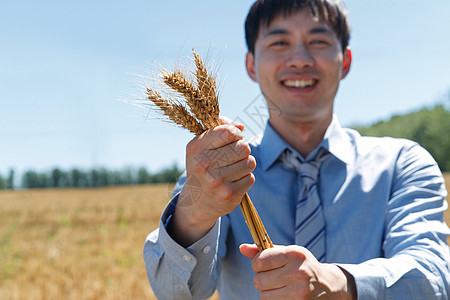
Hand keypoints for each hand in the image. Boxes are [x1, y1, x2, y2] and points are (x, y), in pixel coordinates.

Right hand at [168, 117, 255, 245]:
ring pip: (249, 162)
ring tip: (234, 169)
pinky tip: (234, 181)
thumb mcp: (202, 146)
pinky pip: (250, 178)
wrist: (197, 203)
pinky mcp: (229, 194)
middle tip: (234, 156)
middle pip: (242, 147)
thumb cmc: (203, 168)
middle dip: (242, 150)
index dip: (236, 133)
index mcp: (196, 148)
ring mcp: (217, 180)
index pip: (228, 132)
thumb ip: (219, 129)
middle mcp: (204, 164)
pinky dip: (245, 178)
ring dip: (245, 164)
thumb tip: (240, 126)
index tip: (233, 139)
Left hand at [240, 244, 355, 299]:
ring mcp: (300, 291)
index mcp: (294, 254)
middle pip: (259, 280)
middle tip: (274, 277)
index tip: (263, 265)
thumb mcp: (287, 254)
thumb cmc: (303, 266)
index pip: (260, 261)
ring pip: (263, 295)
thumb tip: (242, 247)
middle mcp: (298, 272)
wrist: (329, 286)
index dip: (257, 264)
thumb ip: (264, 251)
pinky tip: (286, 294)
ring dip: (268, 291)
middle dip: (262, 279)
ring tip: (282, 286)